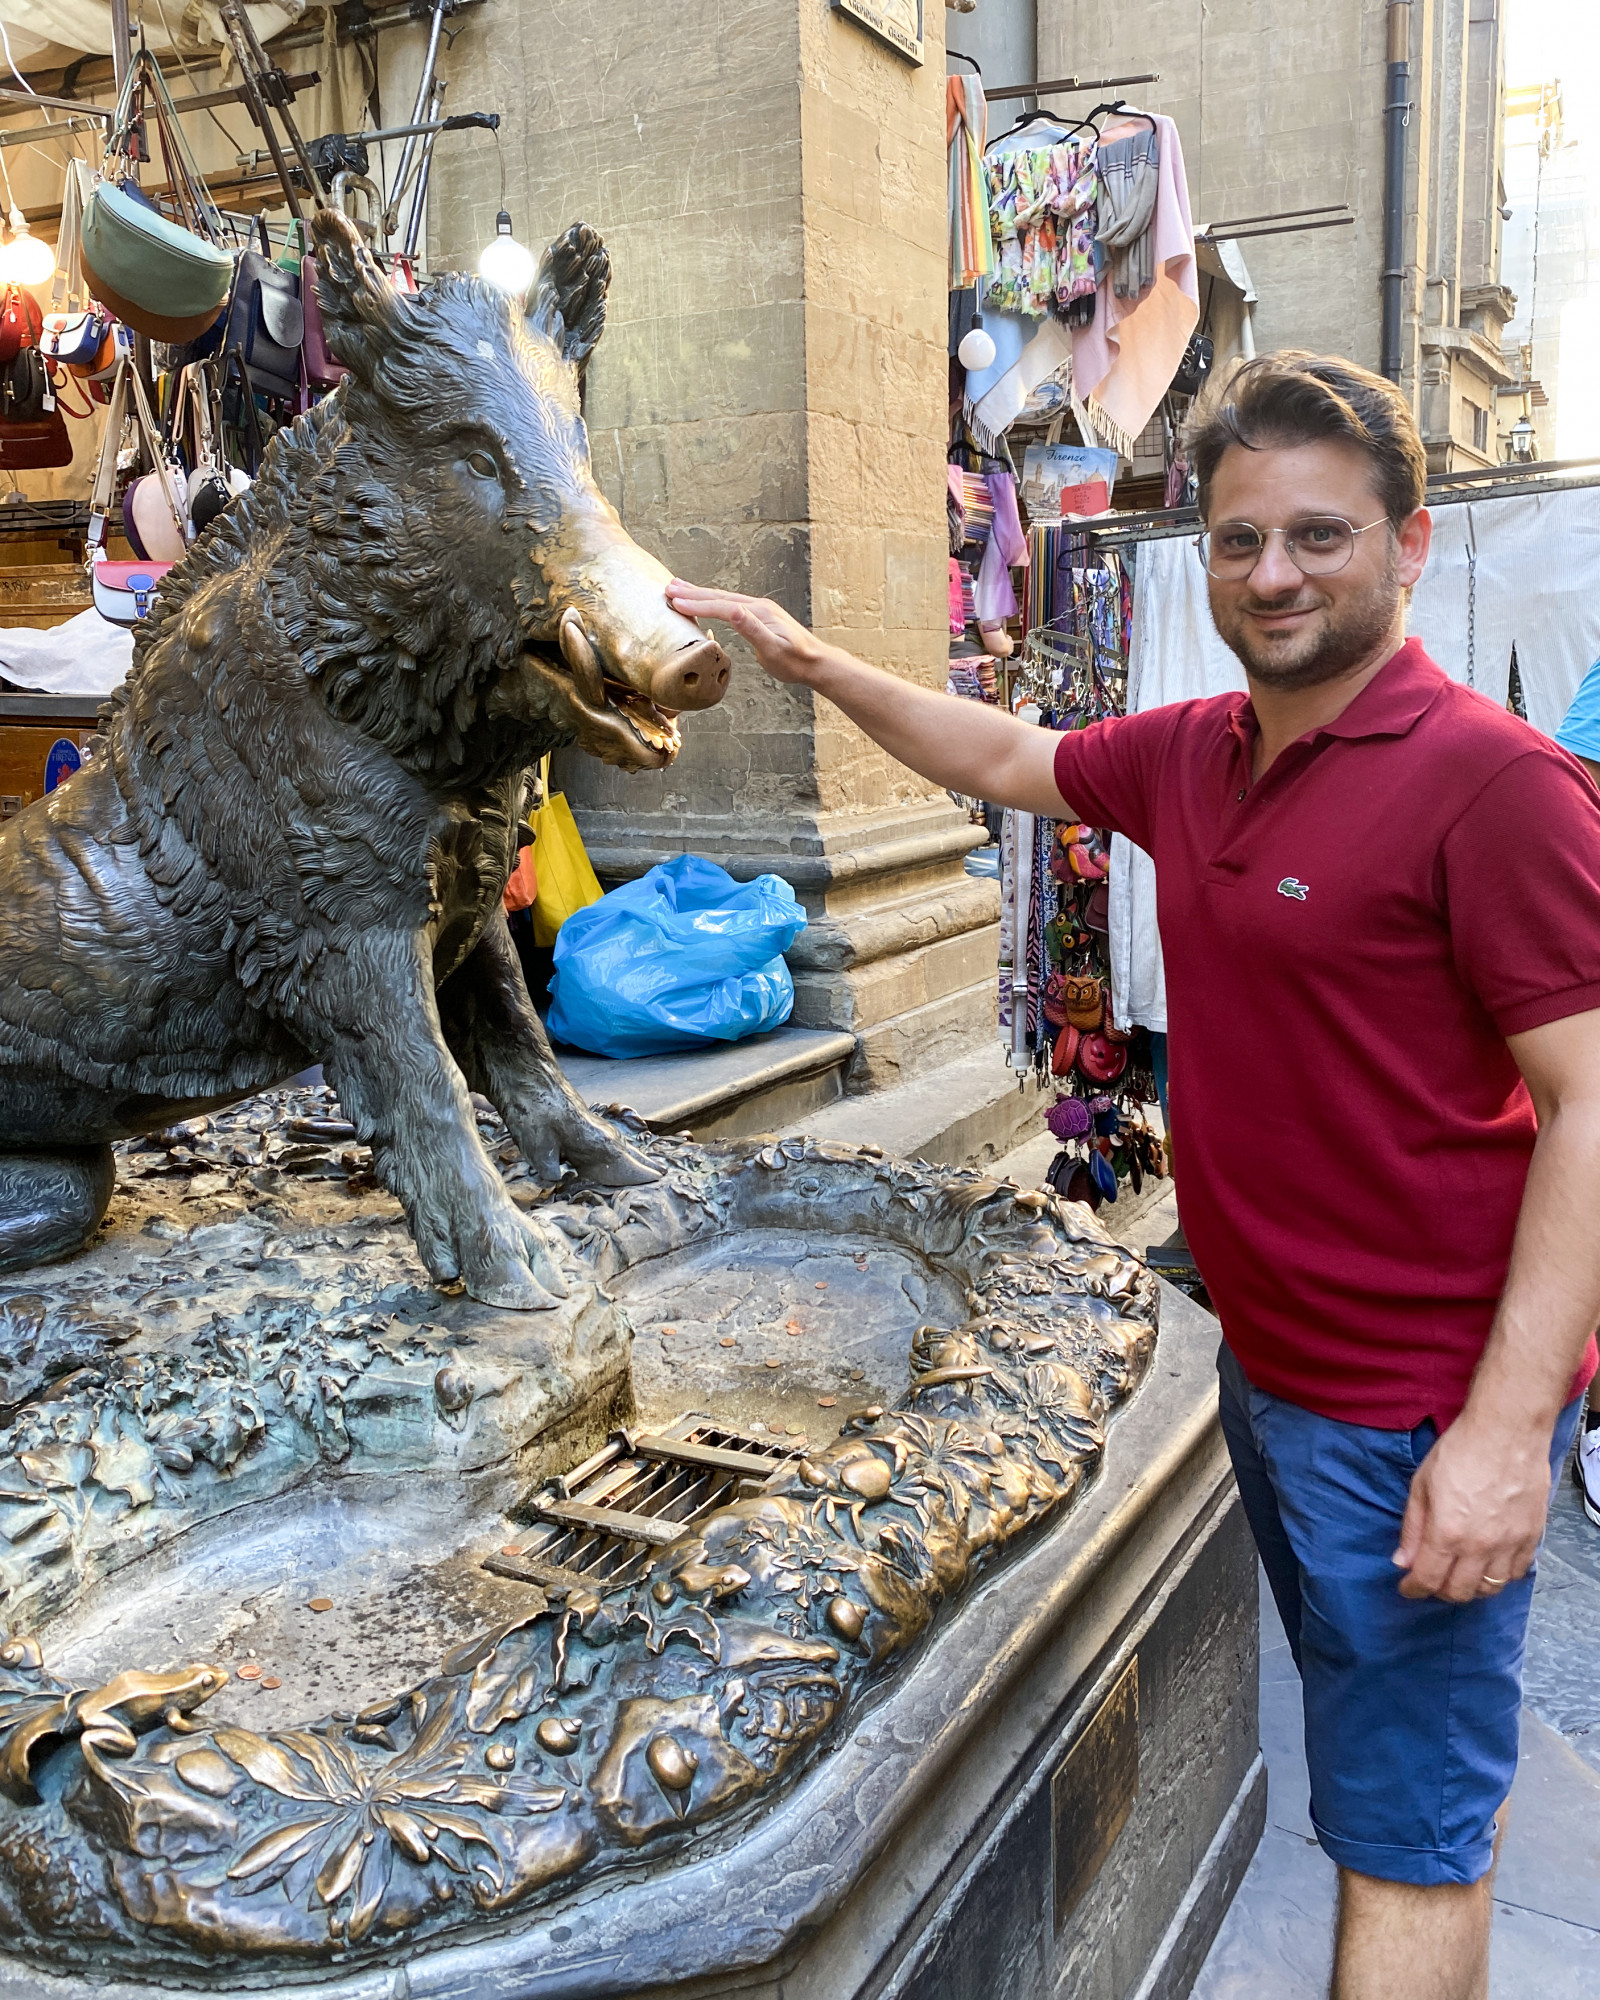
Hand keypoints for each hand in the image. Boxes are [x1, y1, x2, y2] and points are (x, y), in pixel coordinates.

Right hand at [664, 580, 828, 685]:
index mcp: (758, 612)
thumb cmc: (795, 661)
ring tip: (679, 587)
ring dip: (700, 593)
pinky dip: (713, 601)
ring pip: (723, 598)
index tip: (675, 601)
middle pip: (719, 596)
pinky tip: (706, 601)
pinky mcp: (758, 616)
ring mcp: (758, 610)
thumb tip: (734, 611)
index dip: (698, 603)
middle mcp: (757, 606)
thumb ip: (752, 629)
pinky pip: (729, 605)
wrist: (815, 662)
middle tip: (668, 587)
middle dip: (692, 592)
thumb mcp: (773, 649)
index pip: (722, 606)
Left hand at [1393, 1411, 1552, 1602]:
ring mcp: (1510, 1544)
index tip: (1407, 1588)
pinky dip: (1500, 1577)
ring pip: (1490, 1588)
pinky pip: (1516, 1573)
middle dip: (1439, 1591)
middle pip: (1459, 1592)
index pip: (1428, 1579)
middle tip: (1431, 1580)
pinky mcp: (1532, 1537)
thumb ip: (1413, 1527)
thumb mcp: (1422, 1484)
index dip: (1413, 1589)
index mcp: (1448, 1532)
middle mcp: (1480, 1546)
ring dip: (1471, 1588)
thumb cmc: (1460, 1451)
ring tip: (1459, 1575)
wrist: (1507, 1432)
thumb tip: (1403, 1561)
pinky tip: (1488, 1566)